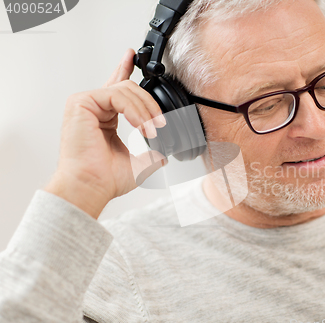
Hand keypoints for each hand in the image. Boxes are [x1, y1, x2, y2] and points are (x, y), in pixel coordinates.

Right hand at [45, 49, 166, 218]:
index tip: (133, 56)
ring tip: (153, 129)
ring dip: (146, 109)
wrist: (91, 187)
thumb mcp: (138, 163)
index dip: (125, 69)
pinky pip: (116, 95)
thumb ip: (151, 153)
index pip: (117, 88)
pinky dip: (134, 110)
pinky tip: (141, 125)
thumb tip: (165, 154)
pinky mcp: (81, 102)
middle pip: (129, 88)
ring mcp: (85, 103)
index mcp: (103, 117)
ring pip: (125, 90)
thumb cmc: (105, 179)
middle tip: (161, 123)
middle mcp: (93, 107)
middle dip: (150, 103)